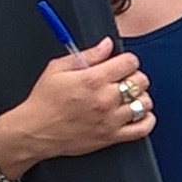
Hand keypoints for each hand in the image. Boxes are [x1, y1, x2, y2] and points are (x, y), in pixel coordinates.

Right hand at [3, 41, 152, 161]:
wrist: (36, 131)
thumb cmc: (44, 101)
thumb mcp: (58, 69)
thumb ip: (87, 55)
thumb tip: (107, 45)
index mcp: (93, 79)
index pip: (130, 62)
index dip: (127, 60)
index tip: (121, 64)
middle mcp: (105, 99)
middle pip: (141, 81)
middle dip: (134, 77)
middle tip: (123, 80)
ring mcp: (111, 120)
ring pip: (144, 103)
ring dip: (140, 97)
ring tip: (128, 97)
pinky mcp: (112, 137)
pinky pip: (143, 128)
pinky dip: (146, 119)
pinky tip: (137, 114)